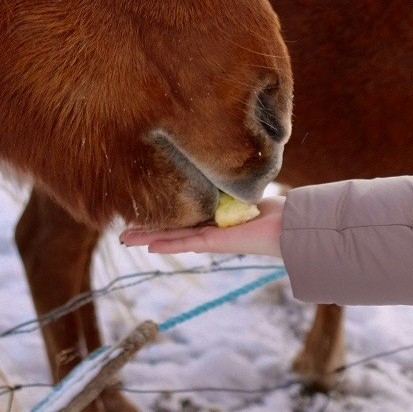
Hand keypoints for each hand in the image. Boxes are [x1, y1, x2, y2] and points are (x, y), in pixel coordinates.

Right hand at [119, 197, 284, 258]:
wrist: (288, 226)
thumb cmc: (273, 210)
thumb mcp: (242, 192)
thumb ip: (226, 186)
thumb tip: (218, 165)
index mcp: (213, 218)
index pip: (182, 218)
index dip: (161, 218)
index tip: (143, 216)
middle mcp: (208, 231)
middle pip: (171, 230)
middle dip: (147, 230)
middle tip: (123, 232)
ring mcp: (210, 238)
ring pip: (172, 238)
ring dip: (148, 238)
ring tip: (125, 239)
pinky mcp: (215, 243)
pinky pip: (186, 242)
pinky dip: (167, 243)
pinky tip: (149, 246)